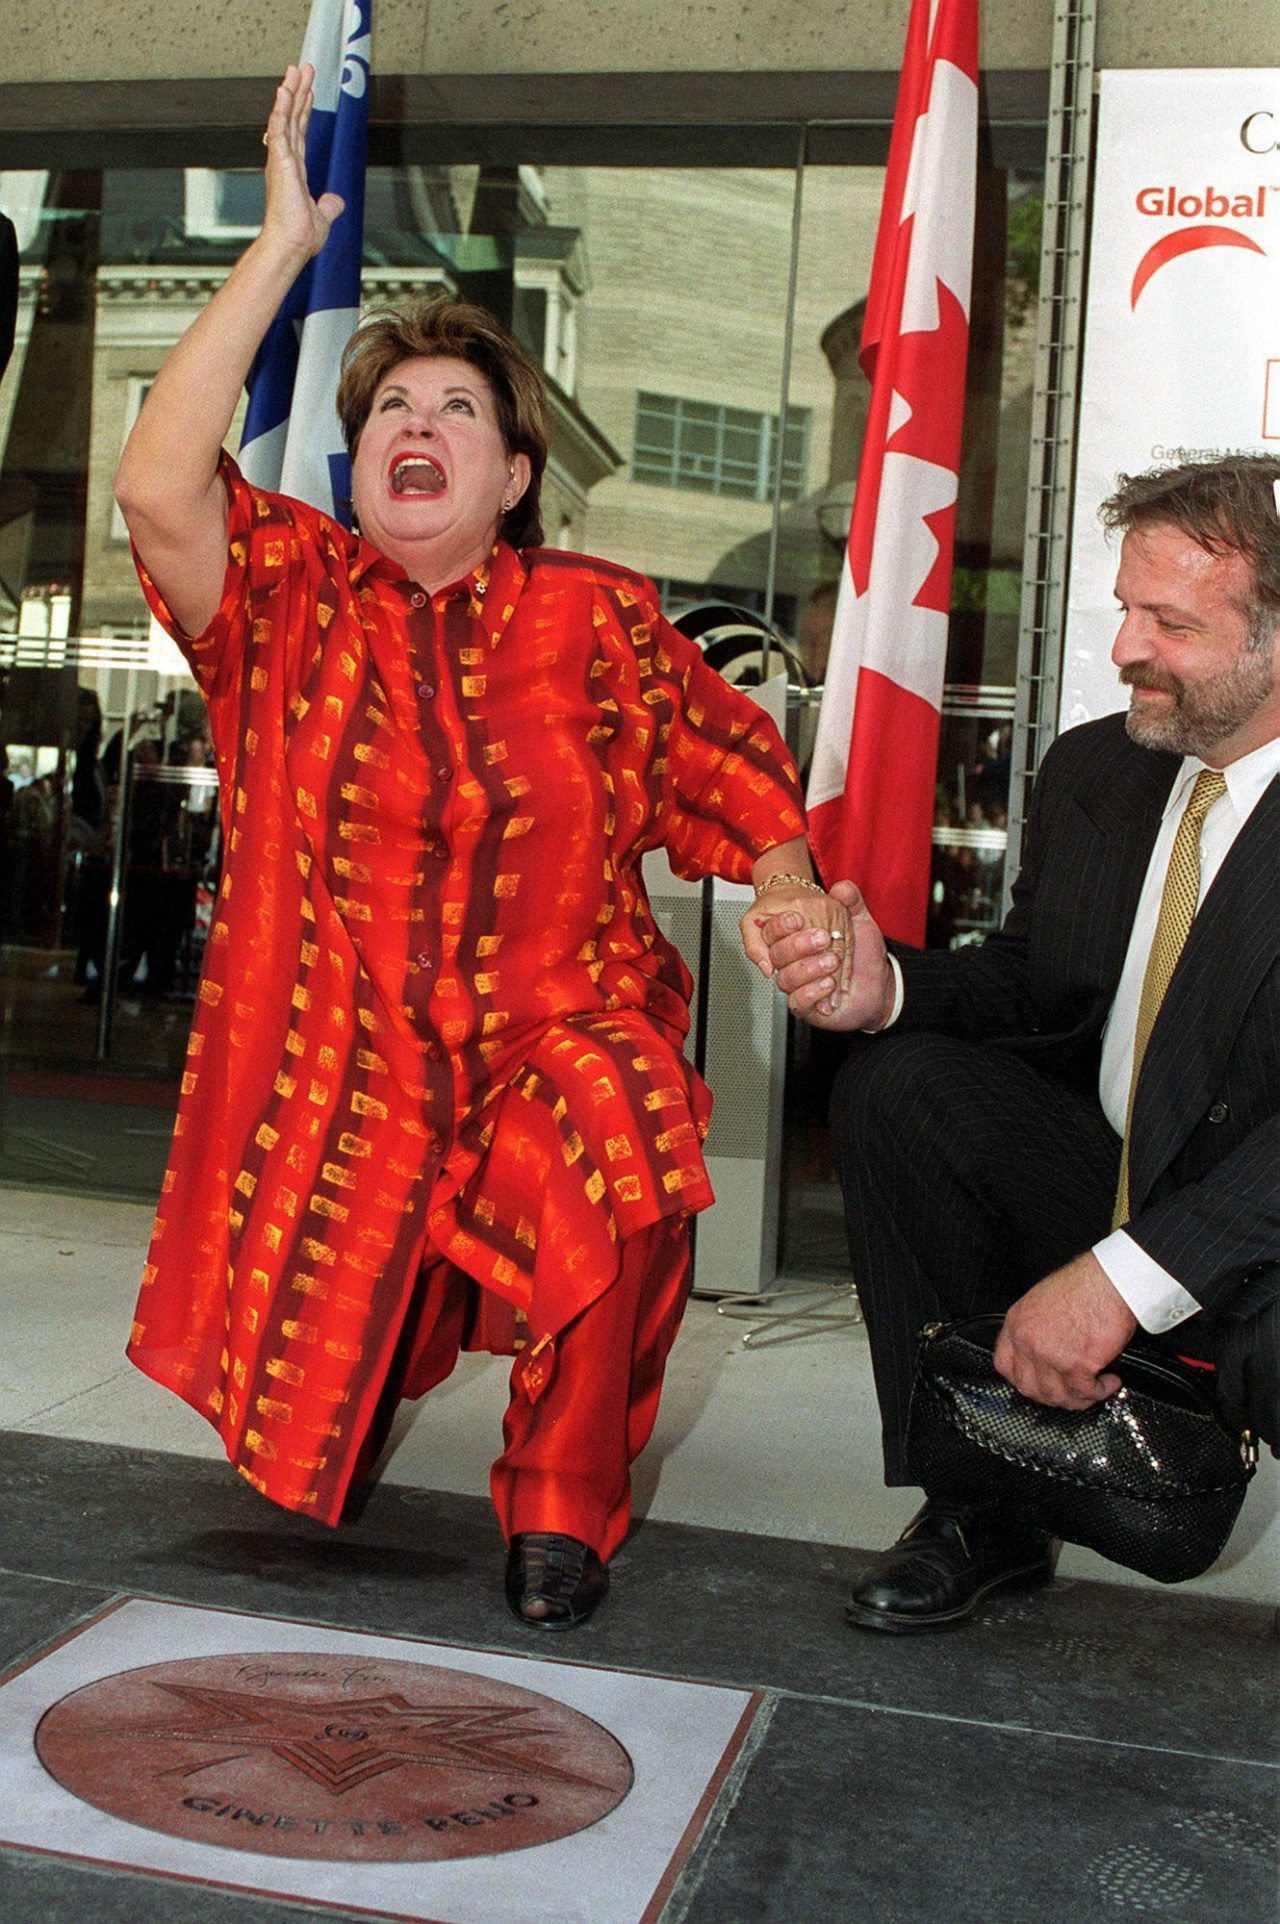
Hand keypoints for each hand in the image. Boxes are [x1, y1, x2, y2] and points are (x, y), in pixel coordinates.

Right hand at [261, 63, 344, 263]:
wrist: (291, 246)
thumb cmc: (301, 237)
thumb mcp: (323, 217)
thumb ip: (329, 206)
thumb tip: (336, 201)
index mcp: (295, 171)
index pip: (299, 133)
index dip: (303, 111)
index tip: (306, 91)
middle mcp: (286, 162)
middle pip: (293, 119)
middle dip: (298, 92)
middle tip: (301, 68)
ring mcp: (281, 161)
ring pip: (286, 118)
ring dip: (291, 92)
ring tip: (295, 69)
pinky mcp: (280, 163)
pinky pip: (280, 129)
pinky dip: (281, 109)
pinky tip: (285, 90)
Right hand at [754, 878, 893, 1029]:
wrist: (881, 986)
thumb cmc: (866, 955)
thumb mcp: (860, 923)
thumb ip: (851, 902)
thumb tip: (842, 887)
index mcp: (797, 939)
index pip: (774, 931)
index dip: (781, 925)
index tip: (797, 919)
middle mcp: (794, 963)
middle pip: (777, 955)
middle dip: (797, 946)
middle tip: (821, 938)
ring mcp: (799, 985)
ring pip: (785, 979)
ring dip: (808, 969)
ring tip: (831, 962)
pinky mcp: (807, 1006)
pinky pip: (797, 1002)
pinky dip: (812, 992)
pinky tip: (829, 984)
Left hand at [993, 1253, 1138, 1409]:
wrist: (1111, 1280)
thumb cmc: (1085, 1285)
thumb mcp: (1042, 1301)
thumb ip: (1035, 1328)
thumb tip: (1043, 1354)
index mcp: (1017, 1322)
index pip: (1004, 1365)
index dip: (1021, 1380)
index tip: (1038, 1384)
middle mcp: (1028, 1340)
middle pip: (1029, 1387)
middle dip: (1052, 1395)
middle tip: (1070, 1392)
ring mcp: (1049, 1355)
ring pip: (1057, 1396)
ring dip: (1079, 1397)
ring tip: (1095, 1387)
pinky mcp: (1076, 1365)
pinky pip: (1084, 1392)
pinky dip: (1100, 1391)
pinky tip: (1109, 1381)